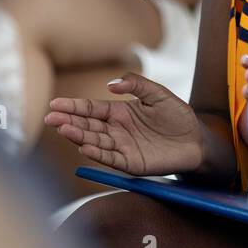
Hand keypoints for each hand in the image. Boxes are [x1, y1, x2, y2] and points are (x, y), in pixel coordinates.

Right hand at [44, 72, 201, 175]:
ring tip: (64, 129)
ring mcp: (122, 147)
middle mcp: (117, 130)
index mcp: (120, 112)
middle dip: (69, 121)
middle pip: (88, 125)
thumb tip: (110, 84)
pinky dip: (97, 153)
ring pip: (95, 141)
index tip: (54, 104)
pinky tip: (84, 146)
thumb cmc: (178, 116)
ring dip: (79, 136)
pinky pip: (111, 158)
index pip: (91, 108)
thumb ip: (136, 84)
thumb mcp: (159, 93)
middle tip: (50, 118)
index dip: (73, 106)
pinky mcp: (131, 163)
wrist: (197, 140)